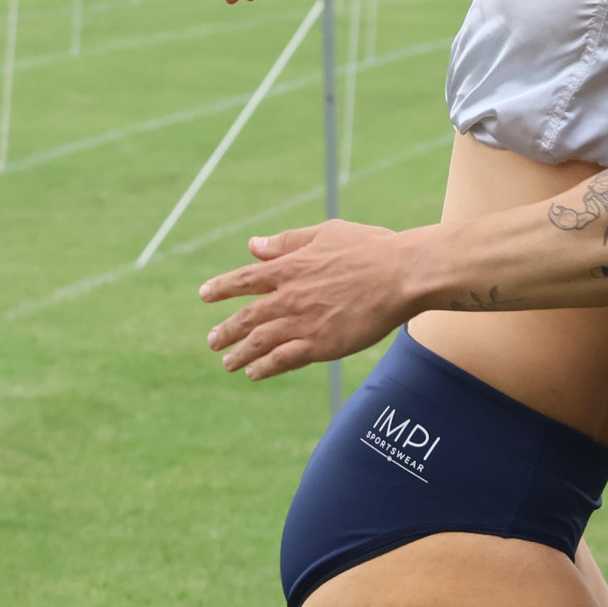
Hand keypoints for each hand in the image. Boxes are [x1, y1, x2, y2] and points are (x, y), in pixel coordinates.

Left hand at [200, 220, 422, 378]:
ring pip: (259, 342)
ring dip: (239, 354)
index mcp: (290, 266)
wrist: (403, 275)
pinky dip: (264, 368)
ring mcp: (303, 322)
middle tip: (212, 341)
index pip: (245, 279)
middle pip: (246, 318)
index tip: (204, 294)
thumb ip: (287, 241)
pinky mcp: (321, 345)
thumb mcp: (327, 233)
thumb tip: (252, 246)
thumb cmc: (371, 249)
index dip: (221, 287)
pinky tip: (255, 373)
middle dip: (225, 331)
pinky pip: (283, 360)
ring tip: (228, 363)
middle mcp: (289, 296)